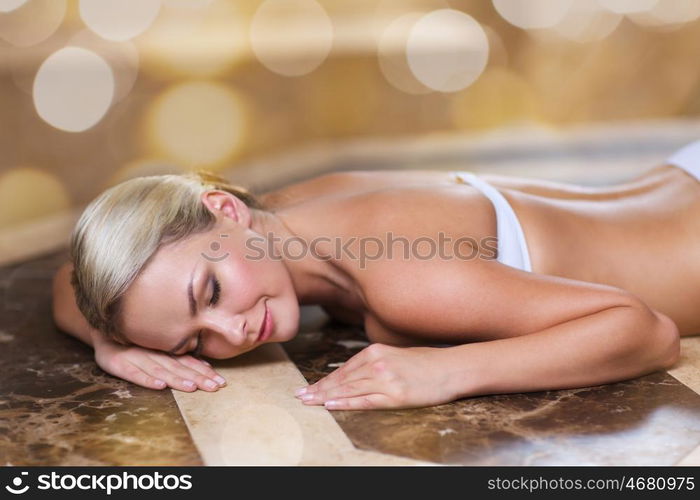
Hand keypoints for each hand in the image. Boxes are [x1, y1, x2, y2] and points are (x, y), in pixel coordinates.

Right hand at [93, 336, 226, 391]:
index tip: (221, 381)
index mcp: (163, 348)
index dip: (204, 371)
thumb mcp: (157, 346)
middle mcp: (152, 352)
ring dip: (177, 379)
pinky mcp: (117, 363)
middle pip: (178, 367)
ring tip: (191, 388)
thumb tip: (206, 367)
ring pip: (160, 370)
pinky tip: (159, 386)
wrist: (101, 328)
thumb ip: (179, 357)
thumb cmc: (134, 340)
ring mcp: (135, 357)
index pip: (188, 361)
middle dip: (198, 378)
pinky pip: (133, 373)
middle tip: (215, 387)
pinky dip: (147, 379)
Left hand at [293, 343, 455, 409]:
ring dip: (326, 397)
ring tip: (310, 403)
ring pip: (349, 389)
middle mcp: (377, 363)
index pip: (343, 369)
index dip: (323, 380)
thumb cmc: (425, 363)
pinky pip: (365, 400)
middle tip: (300, 396)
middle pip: (342, 379)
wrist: (452, 368)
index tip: (308, 388)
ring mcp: (386, 379)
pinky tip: (332, 405)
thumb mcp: (395, 355)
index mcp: (376, 351)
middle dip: (319, 389)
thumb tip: (349, 376)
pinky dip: (347, 403)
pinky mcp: (396, 395)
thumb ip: (372, 363)